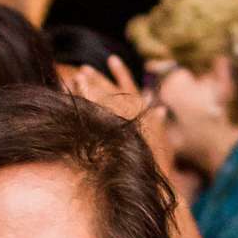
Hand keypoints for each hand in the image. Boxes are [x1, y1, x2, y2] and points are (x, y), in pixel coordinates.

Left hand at [62, 54, 176, 171]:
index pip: (129, 86)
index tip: (111, 59)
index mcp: (142, 111)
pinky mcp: (117, 132)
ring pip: (104, 100)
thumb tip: (160, 109)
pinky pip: (99, 116)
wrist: (154, 178)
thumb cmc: (160, 161)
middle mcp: (134, 112)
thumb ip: (158, 120)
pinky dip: (88, 107)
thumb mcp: (162, 137)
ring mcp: (124, 122)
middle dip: (97, 79)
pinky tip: (75, 101)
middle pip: (112, 91)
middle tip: (83, 70)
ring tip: (75, 78)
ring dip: (90, 89)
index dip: (119, 72)